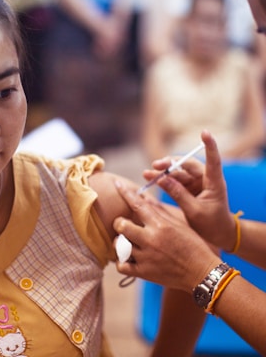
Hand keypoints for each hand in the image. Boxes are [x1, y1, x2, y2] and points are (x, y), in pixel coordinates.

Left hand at [114, 182, 220, 292]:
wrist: (203, 274)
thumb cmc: (194, 246)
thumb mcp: (179, 224)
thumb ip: (159, 210)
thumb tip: (143, 196)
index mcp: (161, 225)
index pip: (137, 204)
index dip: (125, 192)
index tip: (117, 184)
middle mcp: (151, 239)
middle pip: (121, 225)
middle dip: (119, 223)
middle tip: (124, 225)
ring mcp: (146, 257)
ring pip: (119, 245)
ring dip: (120, 242)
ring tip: (127, 243)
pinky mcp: (144, 273)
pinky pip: (121, 266)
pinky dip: (122, 262)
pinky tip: (128, 258)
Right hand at [143, 130, 235, 251]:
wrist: (219, 235)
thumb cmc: (212, 224)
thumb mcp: (194, 211)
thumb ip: (178, 194)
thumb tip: (162, 179)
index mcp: (214, 182)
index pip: (213, 160)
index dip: (209, 145)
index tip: (205, 132)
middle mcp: (206, 179)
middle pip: (187, 165)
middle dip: (169, 163)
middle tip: (155, 166)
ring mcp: (197, 183)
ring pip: (177, 173)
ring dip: (162, 173)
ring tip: (146, 174)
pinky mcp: (189, 189)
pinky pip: (174, 181)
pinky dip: (163, 181)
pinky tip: (151, 179)